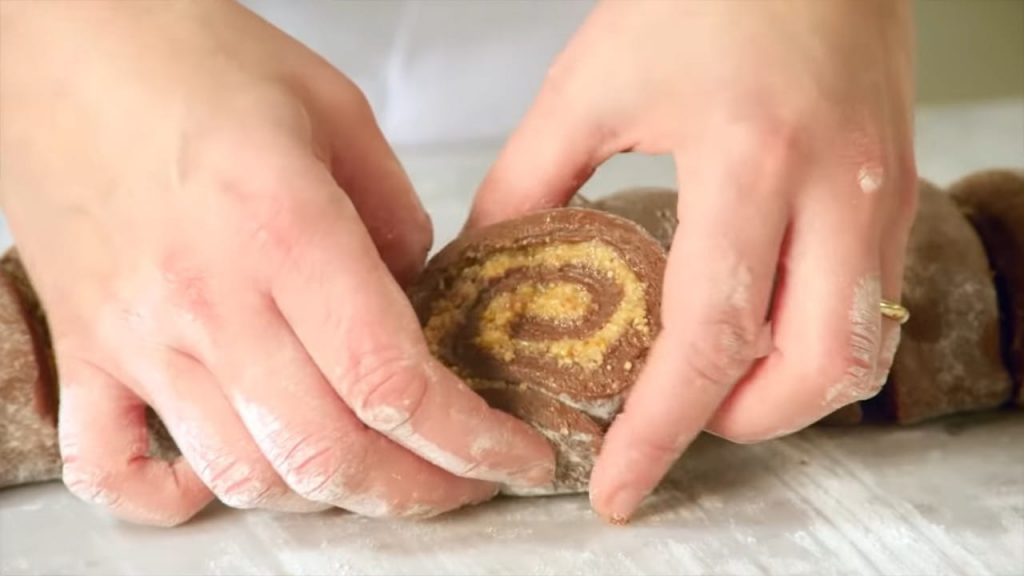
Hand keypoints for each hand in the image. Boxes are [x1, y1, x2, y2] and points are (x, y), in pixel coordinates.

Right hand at [1, 1, 553, 525]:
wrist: (61, 40)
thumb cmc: (197, 59)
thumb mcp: (336, 111)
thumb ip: (395, 215)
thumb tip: (414, 300)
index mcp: (284, 228)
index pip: (392, 381)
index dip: (469, 442)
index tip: (513, 459)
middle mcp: (208, 301)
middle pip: (328, 452)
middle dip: (418, 490)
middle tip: (464, 483)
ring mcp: (137, 337)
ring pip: (243, 473)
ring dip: (326, 497)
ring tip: (376, 475)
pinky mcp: (84, 350)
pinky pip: (112, 466)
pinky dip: (170, 499)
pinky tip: (222, 480)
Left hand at [469, 0, 916, 521]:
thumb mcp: (594, 82)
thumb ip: (530, 177)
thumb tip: (490, 257)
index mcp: (750, 161)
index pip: (709, 338)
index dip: (659, 429)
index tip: (619, 485)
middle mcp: (835, 193)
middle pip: (812, 373)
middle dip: (738, 427)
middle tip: (671, 425)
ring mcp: (881, 196)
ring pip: (859, 353)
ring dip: (786, 395)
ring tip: (717, 386)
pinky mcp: (897, 192)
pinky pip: (872, 305)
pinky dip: (814, 344)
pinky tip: (760, 327)